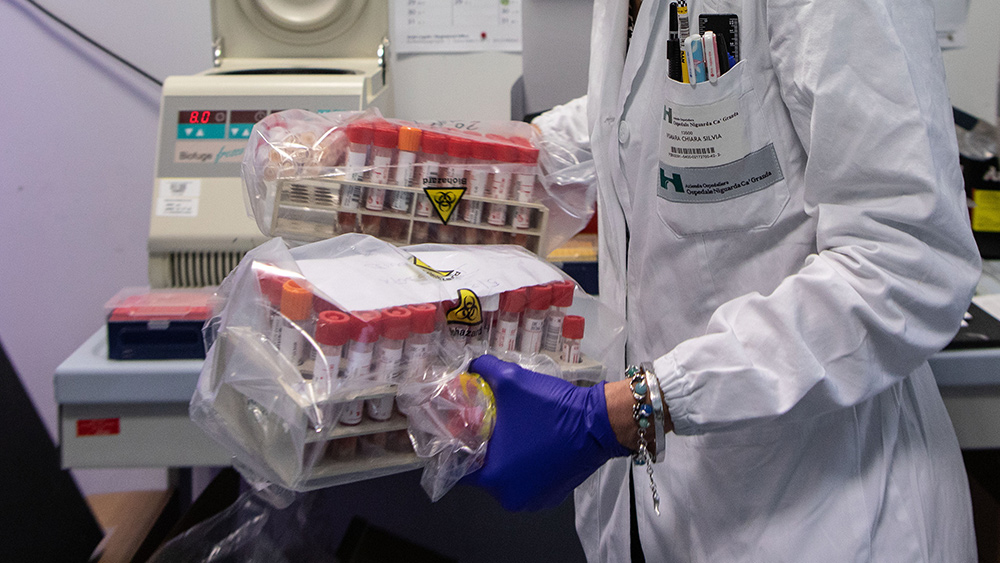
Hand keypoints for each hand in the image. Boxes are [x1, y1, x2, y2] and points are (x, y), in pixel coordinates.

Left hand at [461, 355, 630, 510]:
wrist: (600, 422)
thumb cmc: (552, 408)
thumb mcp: (511, 380)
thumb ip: (483, 369)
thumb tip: (471, 365)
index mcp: (495, 477)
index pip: (459, 466)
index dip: (457, 444)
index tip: (460, 428)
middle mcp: (511, 496)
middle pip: (483, 471)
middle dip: (484, 448)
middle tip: (488, 424)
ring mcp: (534, 499)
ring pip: (506, 476)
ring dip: (506, 456)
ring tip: (511, 430)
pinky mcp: (552, 495)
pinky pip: (527, 479)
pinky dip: (526, 464)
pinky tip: (531, 441)